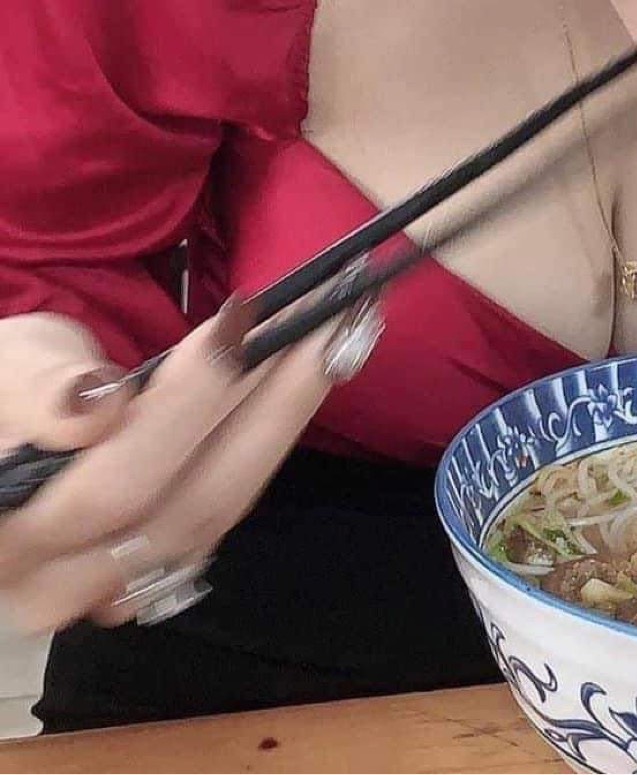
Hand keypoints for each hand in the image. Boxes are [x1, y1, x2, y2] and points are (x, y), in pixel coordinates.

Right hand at [0, 303, 372, 632]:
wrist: (6, 433)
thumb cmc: (6, 394)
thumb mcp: (12, 367)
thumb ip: (44, 390)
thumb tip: (97, 409)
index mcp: (8, 528)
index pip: (114, 481)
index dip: (186, 402)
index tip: (240, 321)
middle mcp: (54, 581)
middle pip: (183, 504)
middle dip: (263, 401)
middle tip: (322, 318)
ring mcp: (110, 590)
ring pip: (218, 511)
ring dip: (285, 416)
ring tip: (332, 336)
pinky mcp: (157, 573)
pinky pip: (227, 508)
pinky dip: (270, 437)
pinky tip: (309, 375)